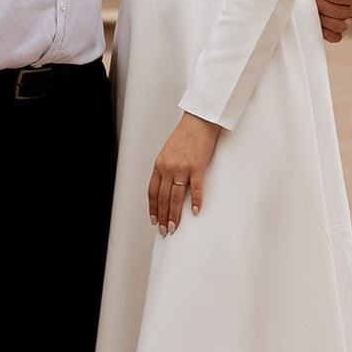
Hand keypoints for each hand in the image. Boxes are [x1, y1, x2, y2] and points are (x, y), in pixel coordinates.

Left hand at [147, 111, 220, 234]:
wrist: (199, 121)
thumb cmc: (185, 135)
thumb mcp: (168, 152)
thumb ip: (166, 169)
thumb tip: (166, 187)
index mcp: (159, 164)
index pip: (152, 192)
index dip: (153, 208)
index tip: (154, 219)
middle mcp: (168, 167)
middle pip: (162, 198)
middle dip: (162, 216)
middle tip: (164, 230)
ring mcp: (182, 167)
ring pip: (175, 197)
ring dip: (174, 214)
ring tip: (174, 226)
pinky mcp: (197, 167)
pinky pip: (196, 188)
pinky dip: (195, 202)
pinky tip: (194, 212)